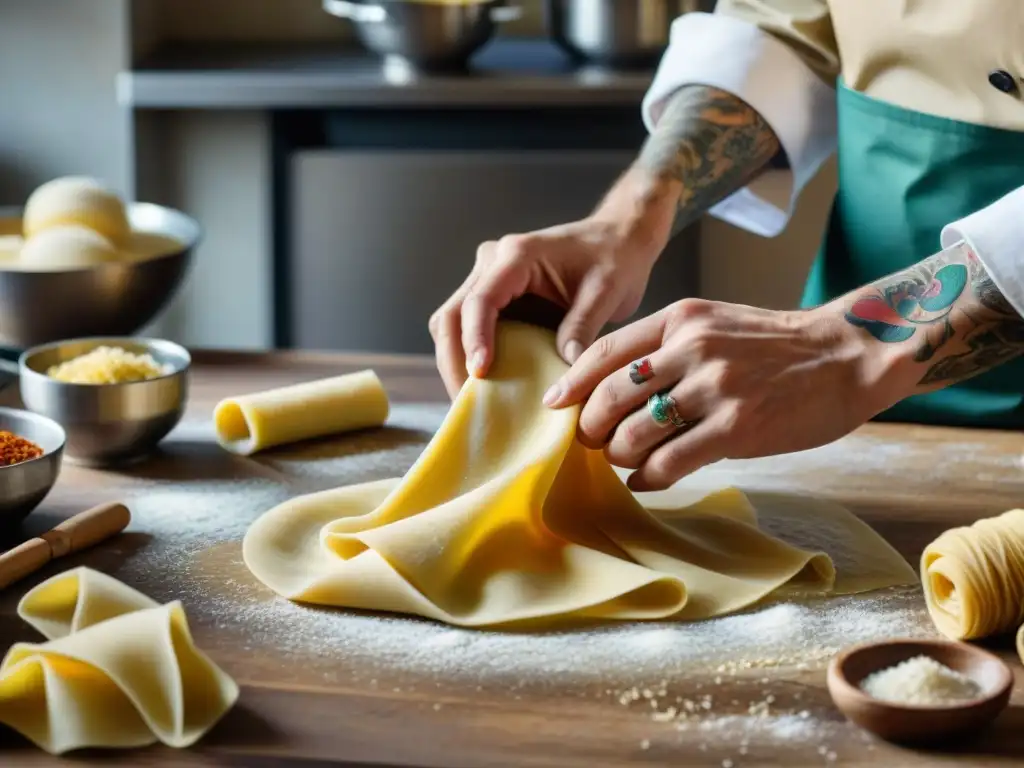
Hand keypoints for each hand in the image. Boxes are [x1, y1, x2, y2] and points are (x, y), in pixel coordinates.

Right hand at [428, 215, 667, 398]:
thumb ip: (582, 328)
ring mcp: (488, 279)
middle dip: (453, 360)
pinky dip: (468, 358)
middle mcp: (493, 263)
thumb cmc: (615, 259)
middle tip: (467, 403)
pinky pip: (467, 329)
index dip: (475, 339)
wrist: (618, 240)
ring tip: (472, 401)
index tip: (480, 375)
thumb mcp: (606, 293)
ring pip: (450, 324)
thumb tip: (562, 375)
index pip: (480, 300)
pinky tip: (483, 388)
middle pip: (451, 314)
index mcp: (518, 255)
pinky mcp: (493, 297)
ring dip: (456, 362)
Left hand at [542, 298, 906, 490]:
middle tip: (591, 441)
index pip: (605, 351)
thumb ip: (667, 348)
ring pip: (634, 434)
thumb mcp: (715, 325)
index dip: (571, 382)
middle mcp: (691, 348)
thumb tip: (616, 390)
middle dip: (590, 426)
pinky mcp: (737, 427)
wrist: (846, 356)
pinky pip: (670, 462)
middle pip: (610, 395)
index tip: (553, 404)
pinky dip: (648, 477)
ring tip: (624, 461)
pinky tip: (648, 480)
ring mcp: (714, 387)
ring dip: (618, 456)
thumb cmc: (776, 346)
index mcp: (681, 319)